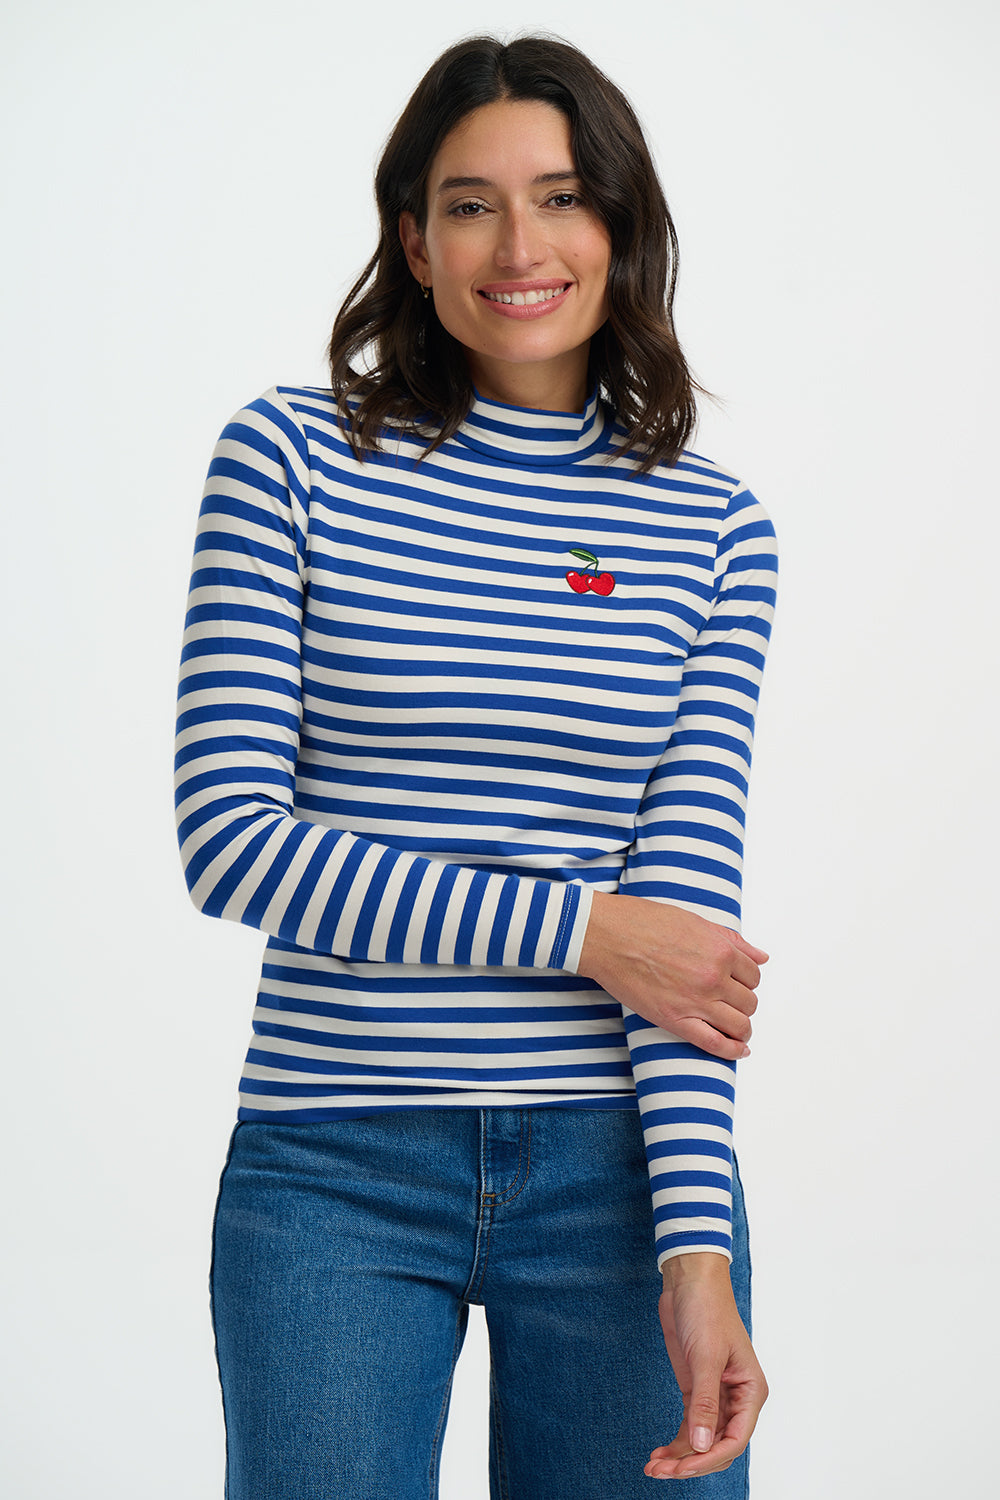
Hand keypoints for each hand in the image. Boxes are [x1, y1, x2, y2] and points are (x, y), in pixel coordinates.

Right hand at [577, 891, 767, 1060]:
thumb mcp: (695, 921)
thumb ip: (731, 940)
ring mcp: (695, 1001)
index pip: (753, 975)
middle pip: (749, 1002)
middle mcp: (713, 977)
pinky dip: (732, 1051)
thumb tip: (761, 956)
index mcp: (720, 950)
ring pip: (739, 1025)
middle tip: (730, 1001)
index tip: (738, 983)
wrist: (606, 936)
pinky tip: (739, 1051)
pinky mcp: (674, 1020)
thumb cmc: (642, 922)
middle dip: (743, 1003)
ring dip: (742, 1028)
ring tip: (735, 1028)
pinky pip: (714, 1044)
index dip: (747, 980)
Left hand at [645, 1253, 767, 1480]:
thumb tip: (700, 1445)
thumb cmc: (707, 1309)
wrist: (689, 1281)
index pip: (734, 1440)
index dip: (707, 1458)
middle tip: (661, 1472)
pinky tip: (658, 1454)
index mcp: (750, 1392)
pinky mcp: (696, 1389)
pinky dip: (676, 1442)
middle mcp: (736, 1399)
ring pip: (701, 1441)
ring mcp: (716, 1396)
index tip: (681, 1467)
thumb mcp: (706, 1356)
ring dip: (680, 1457)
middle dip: (691, 1462)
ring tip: (653, 1467)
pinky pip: (689, 1426)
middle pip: (718, 1447)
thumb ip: (704, 1403)